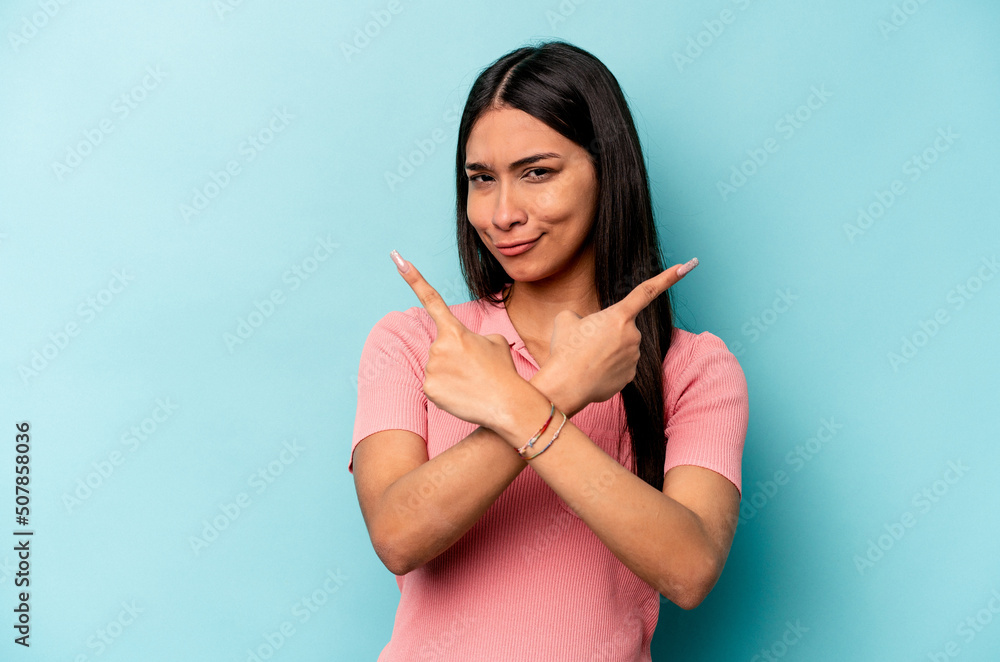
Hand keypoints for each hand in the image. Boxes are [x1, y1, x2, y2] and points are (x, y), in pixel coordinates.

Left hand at [392, 251, 525, 431]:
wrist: (507, 404)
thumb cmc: (503, 372)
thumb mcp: (495, 342)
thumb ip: (471, 337)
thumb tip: (459, 347)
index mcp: (456, 331)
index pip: (432, 299)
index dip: (413, 278)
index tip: (397, 259)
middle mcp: (439, 346)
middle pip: (440, 348)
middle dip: (455, 358)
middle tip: (476, 371)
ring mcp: (432, 367)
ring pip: (437, 368)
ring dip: (452, 375)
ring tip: (472, 384)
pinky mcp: (429, 388)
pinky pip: (435, 386)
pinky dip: (447, 392)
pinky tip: (462, 395)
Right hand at [542, 258, 697, 408]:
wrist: (566, 386)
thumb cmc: (565, 351)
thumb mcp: (566, 320)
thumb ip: (581, 316)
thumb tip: (586, 326)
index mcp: (618, 316)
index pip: (646, 291)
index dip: (668, 277)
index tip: (687, 265)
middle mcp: (632, 335)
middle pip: (623, 328)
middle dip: (607, 334)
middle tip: (585, 344)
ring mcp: (634, 357)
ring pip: (622, 348)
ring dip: (607, 351)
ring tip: (586, 359)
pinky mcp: (630, 376)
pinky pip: (621, 366)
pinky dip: (608, 368)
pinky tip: (593, 373)